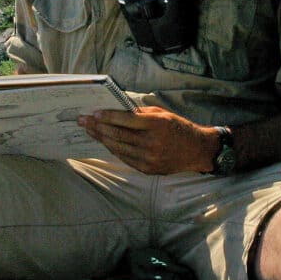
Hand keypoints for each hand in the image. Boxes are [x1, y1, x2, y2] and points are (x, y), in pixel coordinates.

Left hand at [78, 106, 217, 174]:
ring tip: (90, 131)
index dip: (108, 117)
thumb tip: (117, 110)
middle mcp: (152, 142)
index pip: (126, 120)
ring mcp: (149, 158)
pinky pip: (125, 158)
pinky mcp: (148, 169)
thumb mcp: (163, 114)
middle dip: (97, 127)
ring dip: (101, 139)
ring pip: (118, 148)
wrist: (197, 150)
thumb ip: (141, 113)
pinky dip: (113, 149)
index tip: (94, 113)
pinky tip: (105, 142)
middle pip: (118, 135)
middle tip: (83, 121)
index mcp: (156, 125)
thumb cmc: (179, 128)